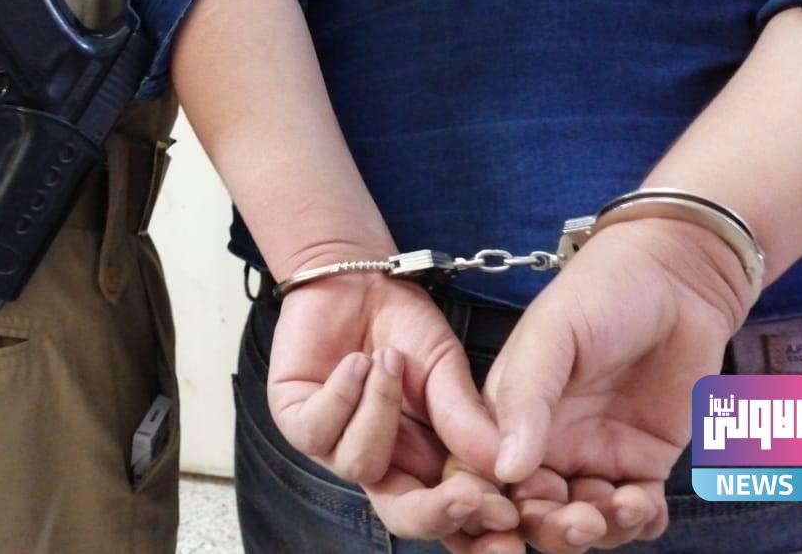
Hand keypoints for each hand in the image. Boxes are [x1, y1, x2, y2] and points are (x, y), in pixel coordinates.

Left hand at [267, 245, 521, 551]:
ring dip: (380, 411)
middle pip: (403, 516)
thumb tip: (505, 467)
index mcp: (422, 460)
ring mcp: (333, 445)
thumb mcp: (446, 368)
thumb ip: (466, 417)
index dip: (476, 522)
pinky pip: (317, 431)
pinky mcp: (294, 419)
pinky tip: (357, 361)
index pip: (449, 511)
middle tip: (465, 496)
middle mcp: (379, 463)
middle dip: (436, 512)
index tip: (506, 514)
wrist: (357, 279)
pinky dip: (343, 394)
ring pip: (359, 466)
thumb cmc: (404, 326)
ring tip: (389, 360)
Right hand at [483, 218, 753, 552]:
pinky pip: (637, 512)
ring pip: (585, 521)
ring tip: (622, 505)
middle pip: (533, 511)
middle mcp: (545, 443)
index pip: (483, 474)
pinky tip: (645, 503)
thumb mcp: (551, 335)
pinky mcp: (644, 462)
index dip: (489, 503)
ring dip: (599, 530)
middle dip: (550, 528)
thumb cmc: (601, 292)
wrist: (678, 277)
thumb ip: (526, 398)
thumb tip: (505, 469)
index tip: (506, 512)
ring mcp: (595, 456)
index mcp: (505, 413)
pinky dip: (640, 522)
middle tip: (577, 520)